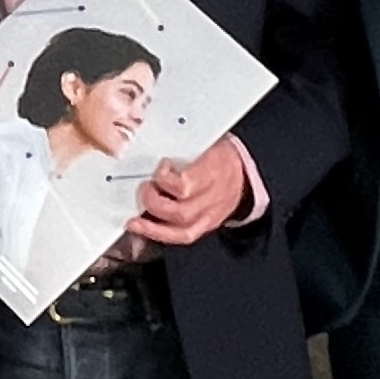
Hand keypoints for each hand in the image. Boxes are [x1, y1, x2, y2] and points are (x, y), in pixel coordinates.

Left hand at [130, 141, 248, 247]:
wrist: (244, 173)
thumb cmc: (221, 156)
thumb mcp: (207, 143)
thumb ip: (183, 146)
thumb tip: (153, 141)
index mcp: (213, 173)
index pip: (186, 184)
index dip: (166, 178)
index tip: (161, 166)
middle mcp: (212, 199)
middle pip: (180, 212)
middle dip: (154, 202)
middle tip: (144, 188)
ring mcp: (209, 216)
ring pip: (180, 230)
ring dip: (151, 225)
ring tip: (135, 218)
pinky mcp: (204, 226)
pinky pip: (181, 237)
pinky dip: (159, 234)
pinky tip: (143, 228)